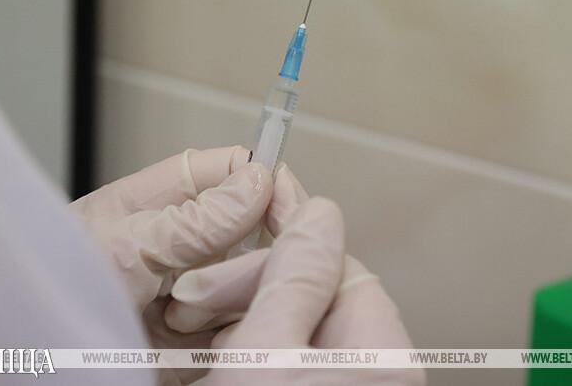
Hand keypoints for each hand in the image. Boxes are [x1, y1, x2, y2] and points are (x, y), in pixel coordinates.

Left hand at [69, 146, 272, 383]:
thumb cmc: (53, 284)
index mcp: (166, 198)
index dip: (267, 182)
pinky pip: (241, 326)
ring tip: (174, 316)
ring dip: (226, 301)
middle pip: (258, 232)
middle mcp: (189, 240)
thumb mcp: (126, 244)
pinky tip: (191, 342)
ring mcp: (198, 288)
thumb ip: (196, 219)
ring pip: (256, 282)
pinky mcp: (201, 334)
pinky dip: (227, 336)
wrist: (33, 351)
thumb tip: (259, 182)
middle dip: (242, 258)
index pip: (237, 170)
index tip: (286, 208)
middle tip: (202, 281)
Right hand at [166, 164, 425, 385]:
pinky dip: (244, 346)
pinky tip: (211, 354)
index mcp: (378, 356)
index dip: (286, 240)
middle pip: (311, 295)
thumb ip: (294, 281)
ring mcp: (338, 380)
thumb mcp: (265, 352)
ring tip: (192, 325)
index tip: (255, 203)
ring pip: (289, 325)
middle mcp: (367, 369)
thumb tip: (319, 213)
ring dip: (237, 317)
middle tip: (194, 293)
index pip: (338, 268)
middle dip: (246, 286)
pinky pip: (279, 354)